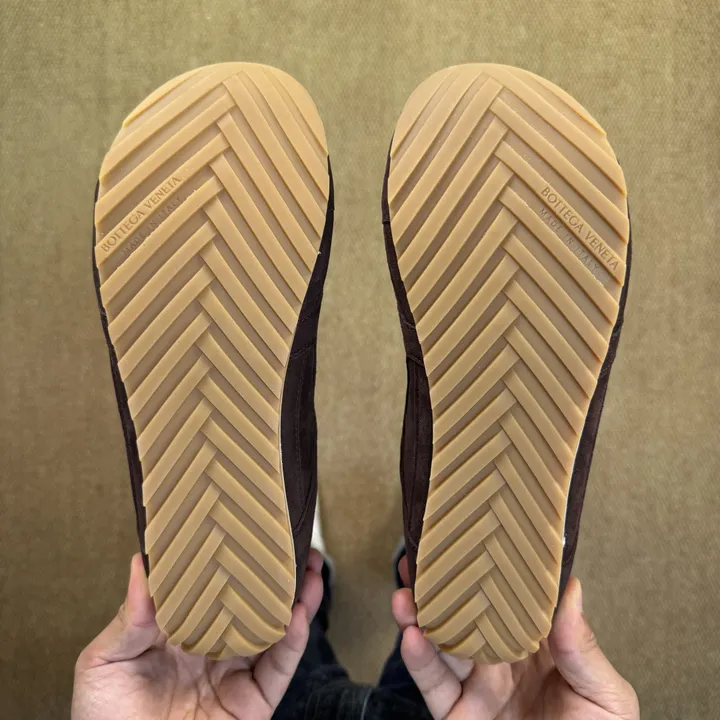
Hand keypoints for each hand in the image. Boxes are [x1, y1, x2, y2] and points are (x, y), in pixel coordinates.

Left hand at [72, 551, 323, 719]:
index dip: (233, 560)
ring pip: (276, 628)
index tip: (245, 530)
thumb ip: (130, 617)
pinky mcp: (254, 701)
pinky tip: (299, 613)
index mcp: (181, 631)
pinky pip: (279, 667)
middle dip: (277, 574)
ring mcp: (236, 673)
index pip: (213, 587)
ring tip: (311, 568)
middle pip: (254, 603)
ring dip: (298, 598)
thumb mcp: (105, 662)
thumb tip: (143, 562)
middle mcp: (214, 647)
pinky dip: (293, 640)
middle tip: (293, 542)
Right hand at [392, 559, 638, 719]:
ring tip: (405, 593)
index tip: (473, 541)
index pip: (512, 600)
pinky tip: (411, 635)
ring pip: (441, 643)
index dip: (490, 570)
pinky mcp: (456, 716)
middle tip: (421, 558)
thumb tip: (570, 588)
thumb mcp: (606, 699)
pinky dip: (419, 660)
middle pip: (467, 615)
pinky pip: (433, 685)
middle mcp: (503, 661)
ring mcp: (477, 688)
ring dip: (420, 616)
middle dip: (442, 587)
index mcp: (541, 649)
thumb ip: (583, 649)